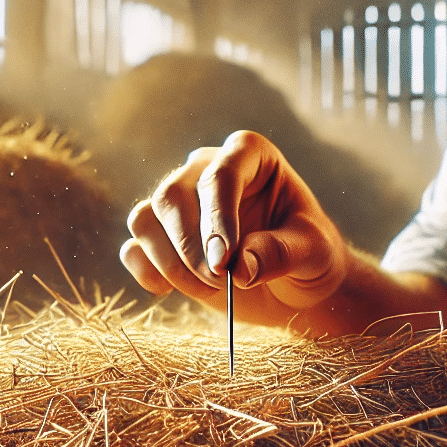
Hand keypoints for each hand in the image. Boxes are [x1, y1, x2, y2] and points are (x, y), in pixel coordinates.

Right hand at [120, 130, 349, 325]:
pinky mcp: (162, 238)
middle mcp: (207, 169)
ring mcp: (181, 202)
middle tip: (221, 281)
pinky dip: (147, 272)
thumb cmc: (310, 254)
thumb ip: (281, 253)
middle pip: (172, 194)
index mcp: (250, 155)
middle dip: (190, 246)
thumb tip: (240, 267)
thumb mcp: (313, 251)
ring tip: (209, 288)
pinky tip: (172, 291)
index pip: (220, 174)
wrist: (295, 283)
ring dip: (170, 262)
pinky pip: (134, 248)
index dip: (217, 218)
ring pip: (146, 218)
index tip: (225, 263)